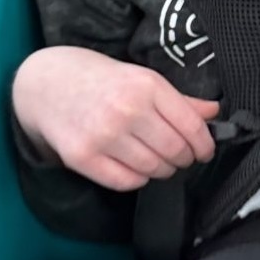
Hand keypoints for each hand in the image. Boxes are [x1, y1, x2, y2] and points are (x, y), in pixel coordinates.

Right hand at [13, 46, 218, 191]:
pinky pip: (126, 182)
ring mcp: (104, 135)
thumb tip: (213, 112)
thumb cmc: (101, 78)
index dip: (204, 145)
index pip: (191, 126)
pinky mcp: (83, 156)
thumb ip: (179, 99)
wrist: (46, 82)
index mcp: (148, 86)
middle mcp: (127, 110)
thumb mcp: (142, 78)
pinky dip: (138, 178)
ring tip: (158, 160)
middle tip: (181, 157)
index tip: (205, 151)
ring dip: (163, 170)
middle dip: (184, 159)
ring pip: (154, 169)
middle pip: (175, 151)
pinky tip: (135, 166)